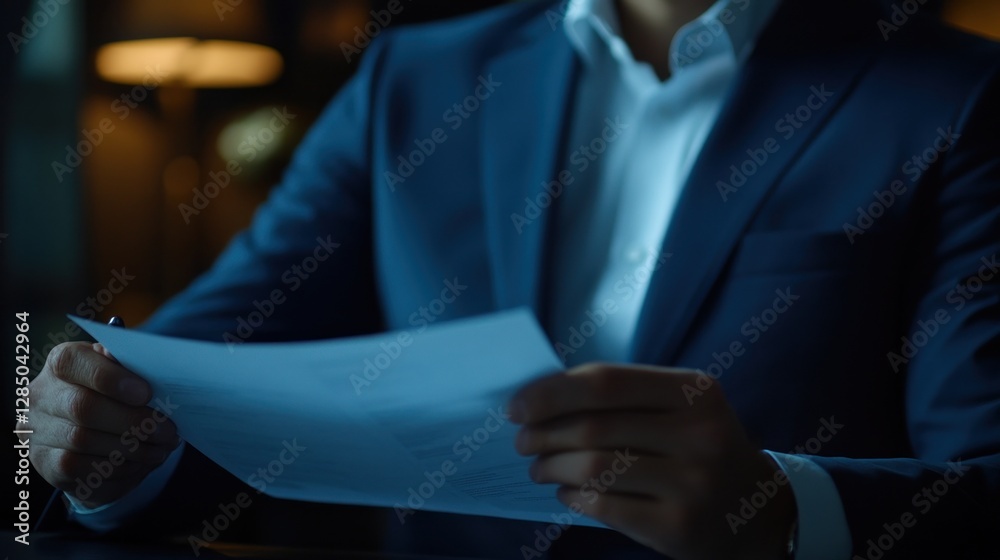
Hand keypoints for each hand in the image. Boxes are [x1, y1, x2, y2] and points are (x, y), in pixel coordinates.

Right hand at [23, 342, 180, 507]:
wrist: (88, 427)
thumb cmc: (112, 392)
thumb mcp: (120, 372)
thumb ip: (131, 368)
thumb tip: (154, 371)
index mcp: (61, 364)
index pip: (72, 363)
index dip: (110, 378)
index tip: (146, 393)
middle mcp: (42, 396)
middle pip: (82, 407)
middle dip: (133, 421)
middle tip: (167, 430)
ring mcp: (40, 433)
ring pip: (85, 442)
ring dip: (133, 448)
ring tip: (161, 447)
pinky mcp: (49, 465)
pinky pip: (84, 469)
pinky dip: (122, 468)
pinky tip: (143, 462)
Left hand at [509, 363, 795, 559]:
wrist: (756, 511)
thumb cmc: (696, 447)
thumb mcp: (678, 408)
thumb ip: (621, 397)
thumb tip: (539, 398)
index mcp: (694, 391)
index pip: (605, 382)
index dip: (551, 392)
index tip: (516, 406)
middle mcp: (699, 434)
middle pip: (594, 426)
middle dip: (543, 434)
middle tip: (522, 442)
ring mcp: (692, 483)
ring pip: (593, 467)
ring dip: (551, 467)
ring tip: (539, 468)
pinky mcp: (678, 526)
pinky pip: (603, 506)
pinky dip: (572, 496)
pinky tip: (567, 492)